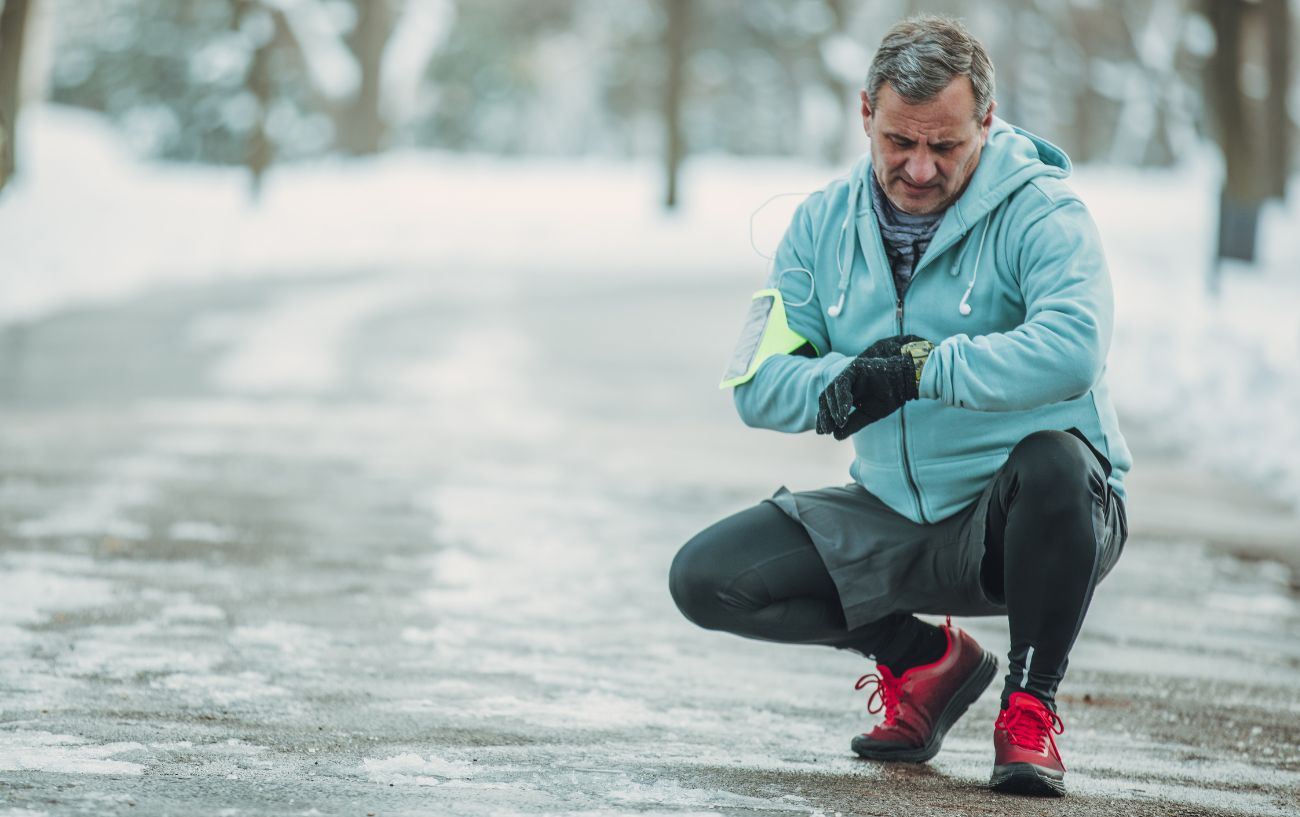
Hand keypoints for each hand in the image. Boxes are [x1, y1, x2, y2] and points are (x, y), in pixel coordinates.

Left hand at [815, 337, 932, 439]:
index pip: (828, 405)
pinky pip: (842, 383)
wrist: (906, 383)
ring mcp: (848, 374)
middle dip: (824, 415)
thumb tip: (836, 436)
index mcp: (845, 392)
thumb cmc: (888, 398)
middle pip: (826, 398)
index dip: (824, 418)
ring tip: (838, 422)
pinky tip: (844, 412)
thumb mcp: (868, 415)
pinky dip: (841, 398)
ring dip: (832, 408)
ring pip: (831, 390)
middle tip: (825, 430)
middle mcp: (844, 382)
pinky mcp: (854, 368)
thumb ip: (852, 424)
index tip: (822, 432)